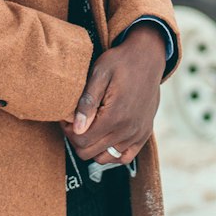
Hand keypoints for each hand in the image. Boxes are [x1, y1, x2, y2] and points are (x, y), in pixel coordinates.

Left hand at [62, 26, 166, 165]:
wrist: (148, 57)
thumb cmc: (121, 62)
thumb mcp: (100, 73)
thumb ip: (87, 102)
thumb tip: (76, 128)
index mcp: (115, 116)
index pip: (82, 141)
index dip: (69, 131)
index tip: (67, 118)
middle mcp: (128, 130)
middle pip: (90, 152)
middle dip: (77, 138)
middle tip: (76, 121)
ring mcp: (137, 134)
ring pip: (105, 157)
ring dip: (93, 146)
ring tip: (91, 126)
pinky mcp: (144, 134)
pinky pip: (124, 157)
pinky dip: (111, 152)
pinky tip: (106, 136)